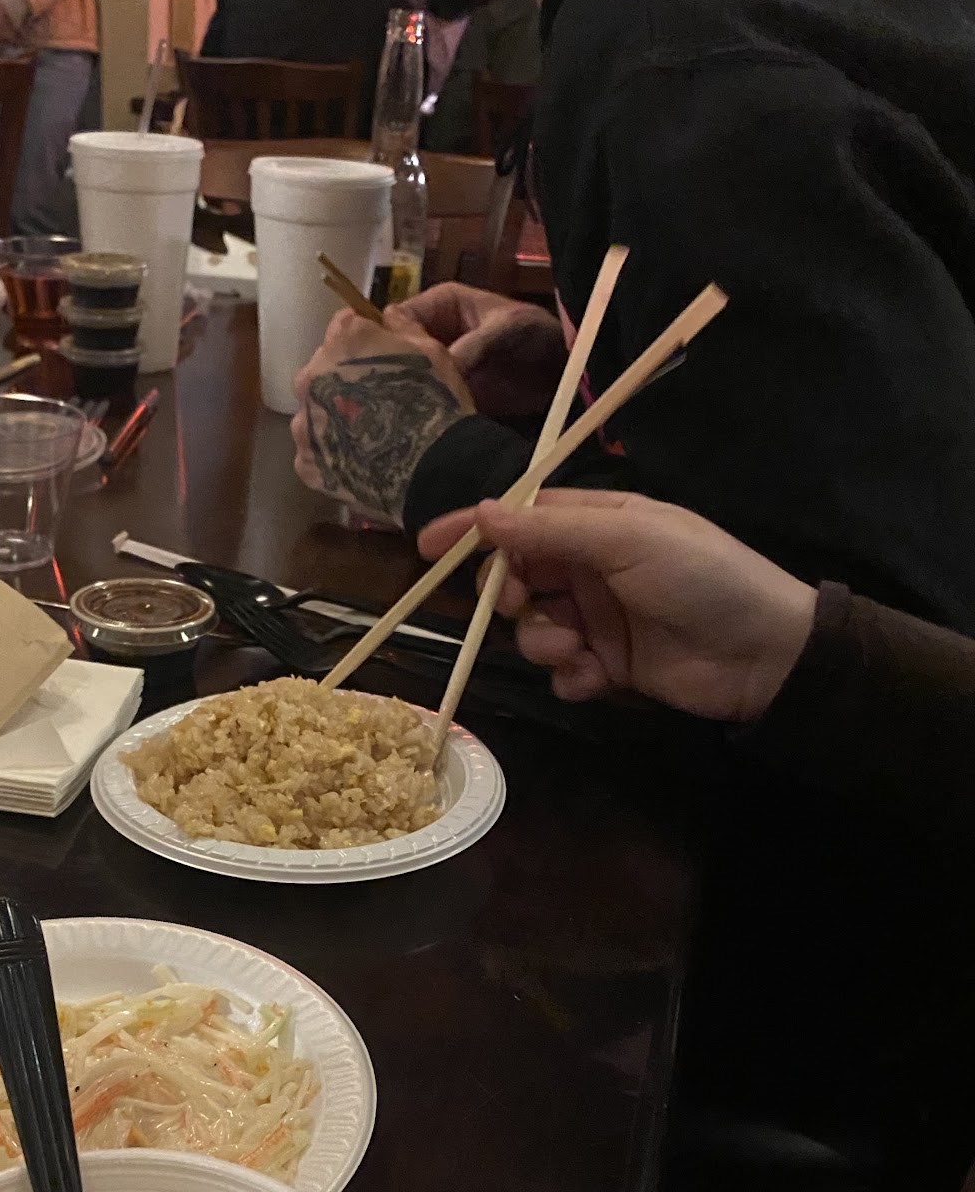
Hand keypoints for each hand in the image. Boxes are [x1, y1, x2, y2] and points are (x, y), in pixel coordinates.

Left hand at [291, 307, 473, 525]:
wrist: (432, 470)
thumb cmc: (434, 403)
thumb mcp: (431, 352)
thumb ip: (403, 327)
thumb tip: (389, 314)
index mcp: (342, 342)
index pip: (343, 326)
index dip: (364, 339)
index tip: (379, 354)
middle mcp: (312, 378)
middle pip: (323, 370)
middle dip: (344, 379)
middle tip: (375, 400)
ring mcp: (305, 423)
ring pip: (315, 411)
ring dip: (334, 416)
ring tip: (366, 435)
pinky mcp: (307, 463)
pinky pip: (315, 451)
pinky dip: (332, 454)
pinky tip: (358, 461)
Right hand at [386, 282, 566, 418]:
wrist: (563, 373)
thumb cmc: (538, 335)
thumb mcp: (507, 329)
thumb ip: (473, 344)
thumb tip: (436, 368)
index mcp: (442, 305)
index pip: (398, 317)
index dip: (391, 338)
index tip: (391, 364)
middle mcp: (433, 334)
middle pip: (396, 351)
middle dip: (393, 370)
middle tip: (392, 394)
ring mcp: (438, 367)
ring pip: (407, 379)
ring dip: (406, 395)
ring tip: (404, 413)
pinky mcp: (446, 395)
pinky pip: (425, 403)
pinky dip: (421, 414)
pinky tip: (419, 425)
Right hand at [419, 488, 816, 721]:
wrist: (764, 654)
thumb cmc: (703, 577)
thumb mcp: (627, 540)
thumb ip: (551, 531)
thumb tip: (482, 513)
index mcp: (599, 524)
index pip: (521, 520)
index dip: (475, 531)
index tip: (427, 548)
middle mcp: (592, 567)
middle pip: (517, 578)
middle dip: (510, 597)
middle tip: (522, 606)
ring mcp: (599, 618)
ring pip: (533, 630)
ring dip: (542, 643)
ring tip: (577, 651)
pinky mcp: (609, 665)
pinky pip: (561, 672)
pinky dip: (569, 677)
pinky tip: (596, 678)